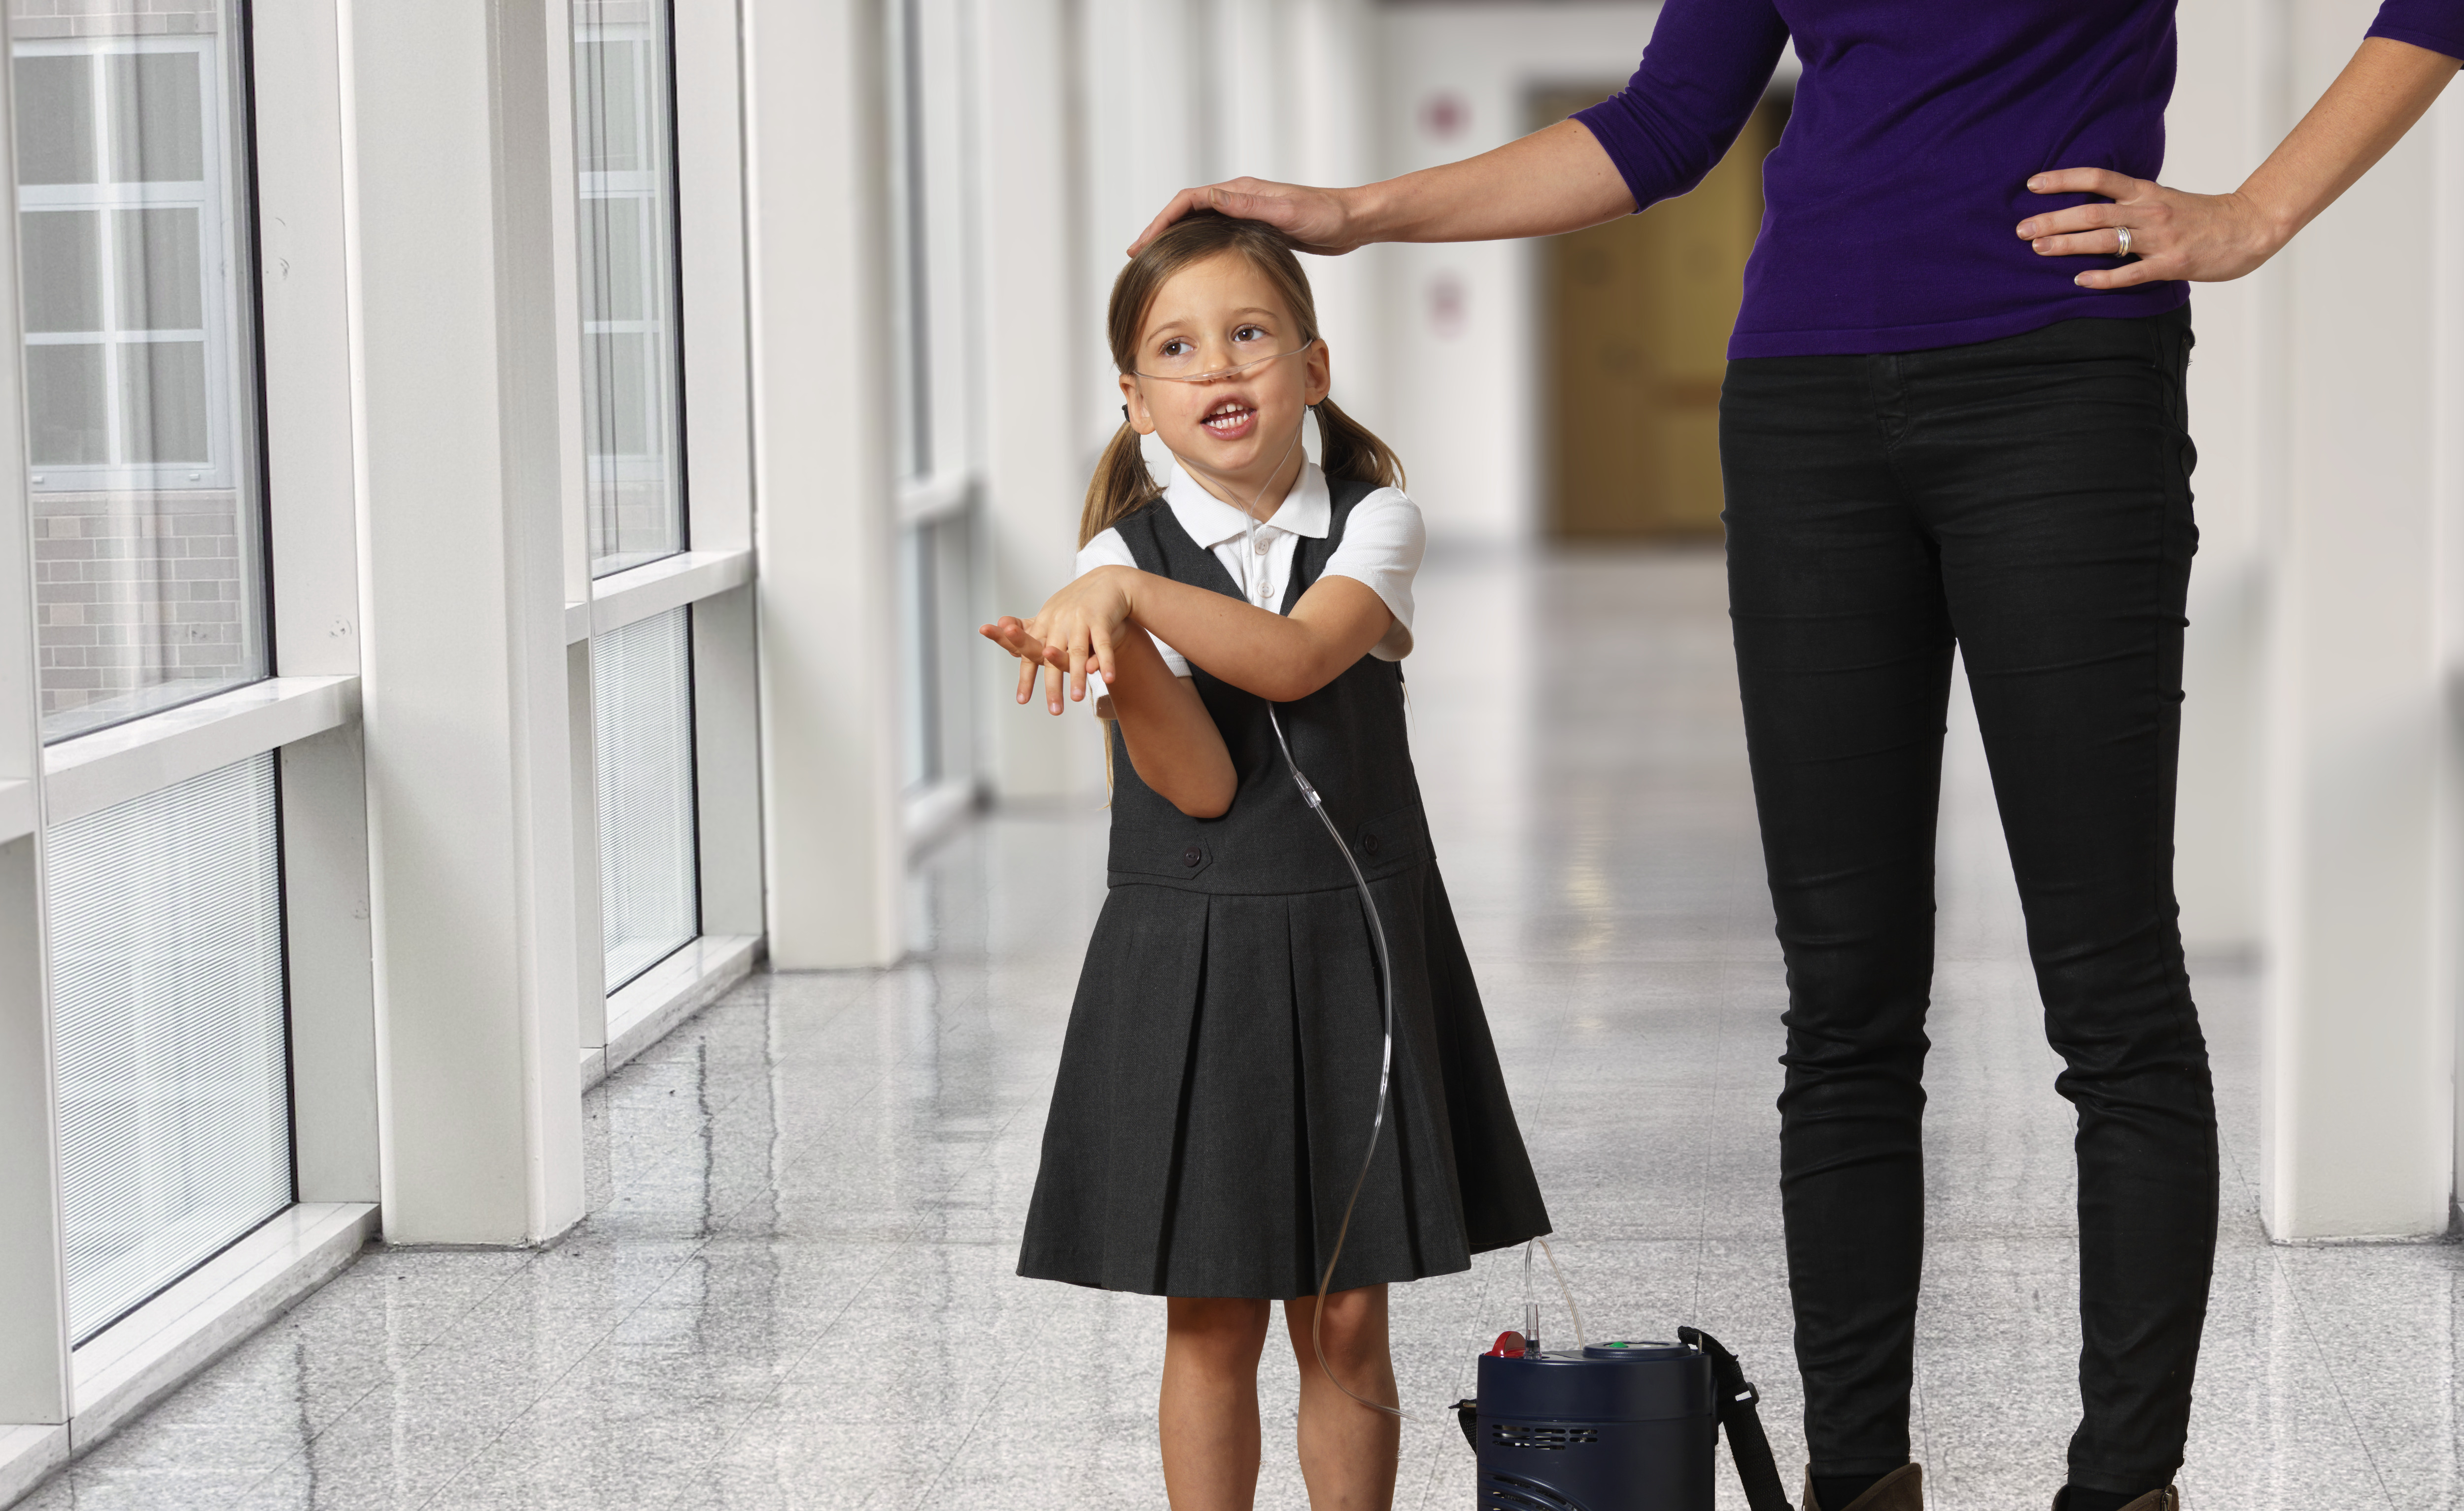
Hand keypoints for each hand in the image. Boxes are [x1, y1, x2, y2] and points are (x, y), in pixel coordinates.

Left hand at [987, 566, 1138, 710]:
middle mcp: (1058, 622)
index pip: (1031, 655)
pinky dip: (1105, 660)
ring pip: (1076, 652)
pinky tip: (1107, 678)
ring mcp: (1079, 620)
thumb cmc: (1076, 604)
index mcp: (1044, 623)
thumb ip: (1031, 633)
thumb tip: (1012, 651)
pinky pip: (1102, 643)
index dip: (1026, 678)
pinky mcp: (1100, 619)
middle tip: (1054, 710)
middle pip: (1051, 658)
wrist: (1107, 581)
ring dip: (1077, 677)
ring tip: (1077, 698)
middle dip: (1052, 686)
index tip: (1022, 700)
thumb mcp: (1051, 616)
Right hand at [1130, 177, 1362, 256]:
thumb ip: (1247, 204)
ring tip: (1156, 259)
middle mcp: (1240, 199)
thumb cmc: (1324, 216)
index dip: (1162, 221)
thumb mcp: (1284, 211)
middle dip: (1160, 230)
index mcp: (1241, 192)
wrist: (1351, 220)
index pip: (1189, 201)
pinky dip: (1197, 245)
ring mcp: (1247, 213)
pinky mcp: (1256, 227)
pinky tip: (1194, 263)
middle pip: (1187, 211)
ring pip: (1200, 223)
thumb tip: (1211, 197)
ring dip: (1176, 238)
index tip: (1143, 243)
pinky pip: (1216, 234)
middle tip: (1137, 254)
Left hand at [2017, 168, 2282, 288]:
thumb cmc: (2202, 216)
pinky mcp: (2172, 264)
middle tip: (2020, 229)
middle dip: (2053, 220)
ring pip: (2106, 240)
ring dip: (2068, 245)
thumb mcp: (2164, 198)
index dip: (2063, 179)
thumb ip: (2131, 201)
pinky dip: (2104, 277)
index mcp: (2146, 192)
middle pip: (2092, 213)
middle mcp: (2149, 211)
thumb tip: (2092, 205)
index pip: (2098, 178)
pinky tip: (2080, 281)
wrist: (2248, 227)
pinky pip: (2132, 273)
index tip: (2032, 184)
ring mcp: (2160, 238)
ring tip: (2038, 248)